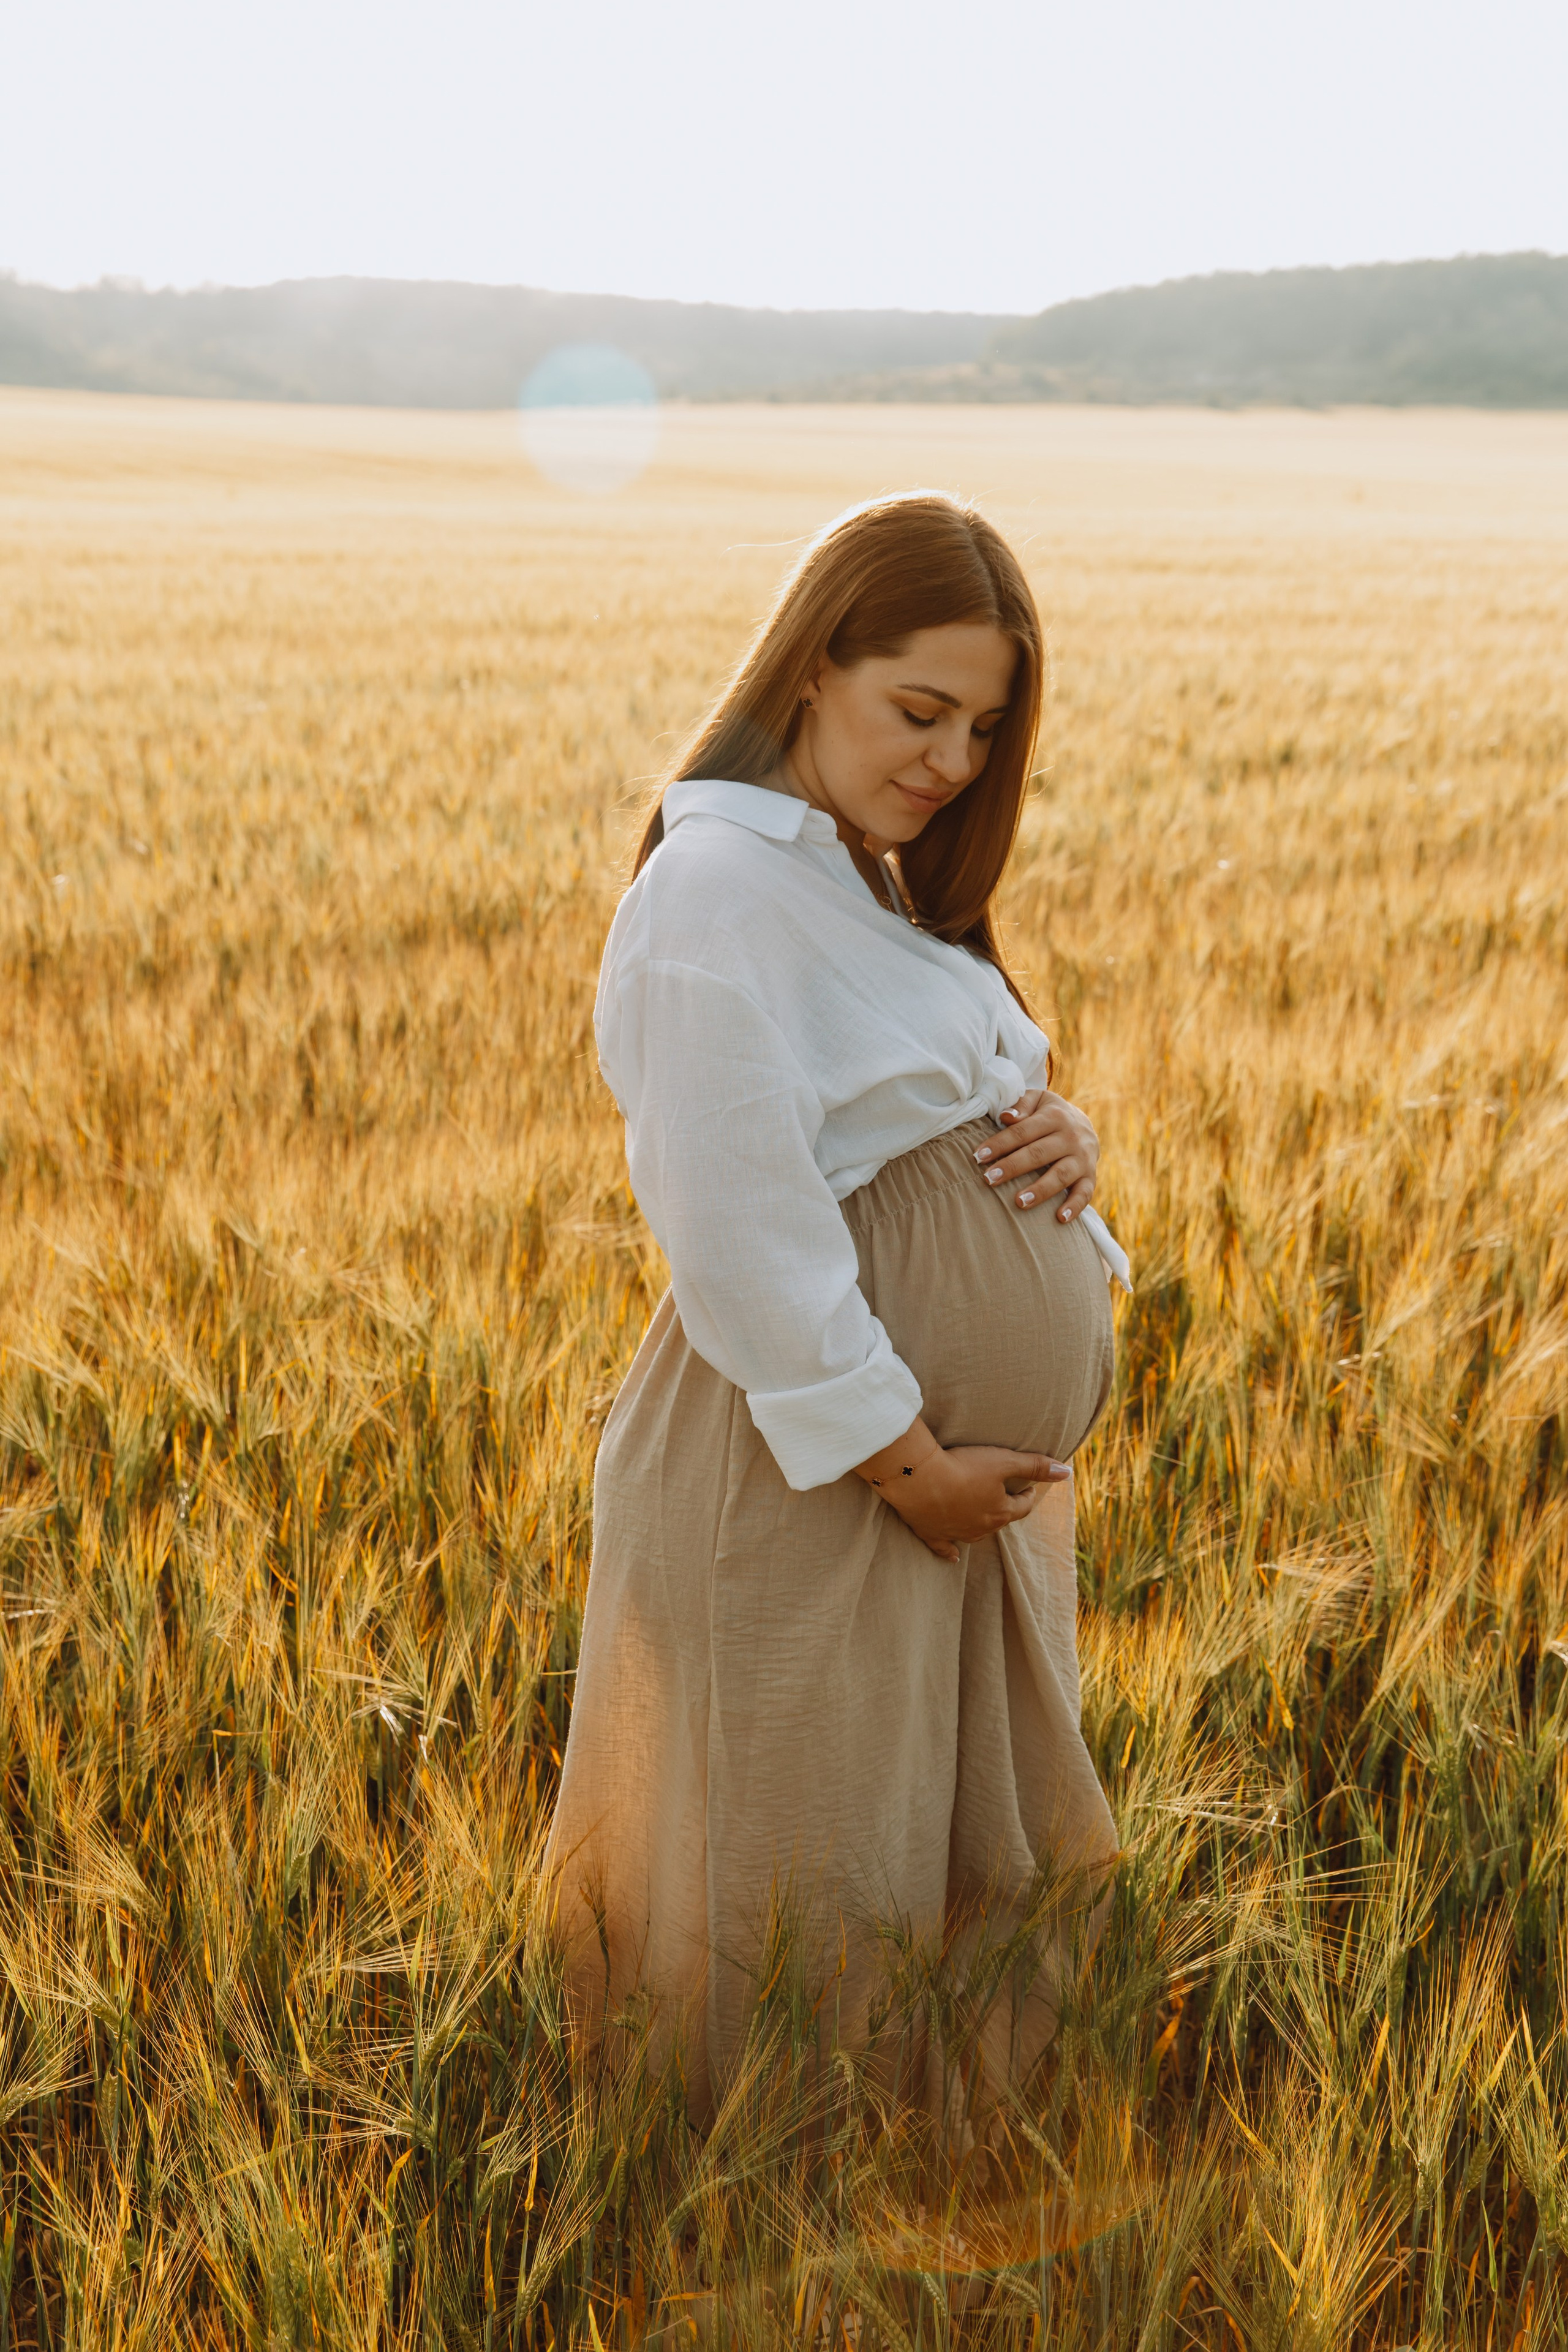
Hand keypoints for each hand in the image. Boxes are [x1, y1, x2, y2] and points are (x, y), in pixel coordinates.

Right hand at [854, 1419, 1070, 1563]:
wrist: (918, 1478)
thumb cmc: (963, 1467)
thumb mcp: (1003, 1461)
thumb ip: (1035, 1466)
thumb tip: (1066, 1471)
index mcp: (1001, 1512)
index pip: (1023, 1506)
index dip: (1028, 1493)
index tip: (1029, 1485)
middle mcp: (982, 1528)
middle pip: (1000, 1519)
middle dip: (1005, 1507)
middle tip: (1004, 1493)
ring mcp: (956, 1534)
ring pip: (975, 1533)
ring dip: (981, 1524)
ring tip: (981, 1512)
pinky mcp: (932, 1534)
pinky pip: (944, 1548)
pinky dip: (950, 1551)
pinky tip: (954, 1557)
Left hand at [973, 1088, 1099, 1220]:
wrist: (1086, 1124)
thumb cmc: (1051, 1114)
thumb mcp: (1039, 1100)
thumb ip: (1021, 1105)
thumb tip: (1005, 1117)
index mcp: (1054, 1117)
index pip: (1022, 1132)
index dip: (999, 1144)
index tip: (978, 1157)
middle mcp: (1071, 1138)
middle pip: (1038, 1154)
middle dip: (1012, 1167)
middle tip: (989, 1179)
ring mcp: (1082, 1159)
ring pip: (1060, 1175)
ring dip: (1040, 1190)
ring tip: (1019, 1202)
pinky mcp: (1090, 1176)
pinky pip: (1085, 1193)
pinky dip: (1075, 1206)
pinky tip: (1060, 1218)